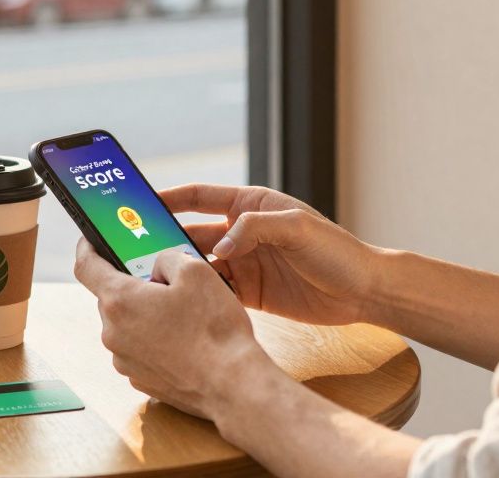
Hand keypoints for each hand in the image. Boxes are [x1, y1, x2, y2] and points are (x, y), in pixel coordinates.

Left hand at [73, 237, 271, 419]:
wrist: (232, 384)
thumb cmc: (214, 329)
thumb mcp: (196, 271)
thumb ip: (167, 258)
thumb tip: (159, 265)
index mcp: (120, 301)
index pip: (86, 266)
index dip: (87, 247)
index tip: (91, 240)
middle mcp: (113, 333)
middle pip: (113, 297)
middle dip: (135, 285)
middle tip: (165, 281)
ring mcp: (124, 360)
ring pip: (128, 324)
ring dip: (147, 314)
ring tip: (183, 314)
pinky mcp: (140, 379)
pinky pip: (140, 348)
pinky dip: (155, 339)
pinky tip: (185, 339)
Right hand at [160, 184, 379, 326]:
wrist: (363, 292)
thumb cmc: (337, 251)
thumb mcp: (298, 228)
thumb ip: (256, 228)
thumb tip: (221, 244)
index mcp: (251, 205)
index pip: (200, 196)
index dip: (169, 198)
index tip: (140, 203)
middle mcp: (243, 232)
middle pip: (192, 233)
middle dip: (164, 240)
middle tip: (135, 250)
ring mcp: (244, 263)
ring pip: (200, 265)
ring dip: (179, 271)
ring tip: (153, 279)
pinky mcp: (249, 292)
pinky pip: (215, 291)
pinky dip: (198, 295)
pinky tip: (181, 302)